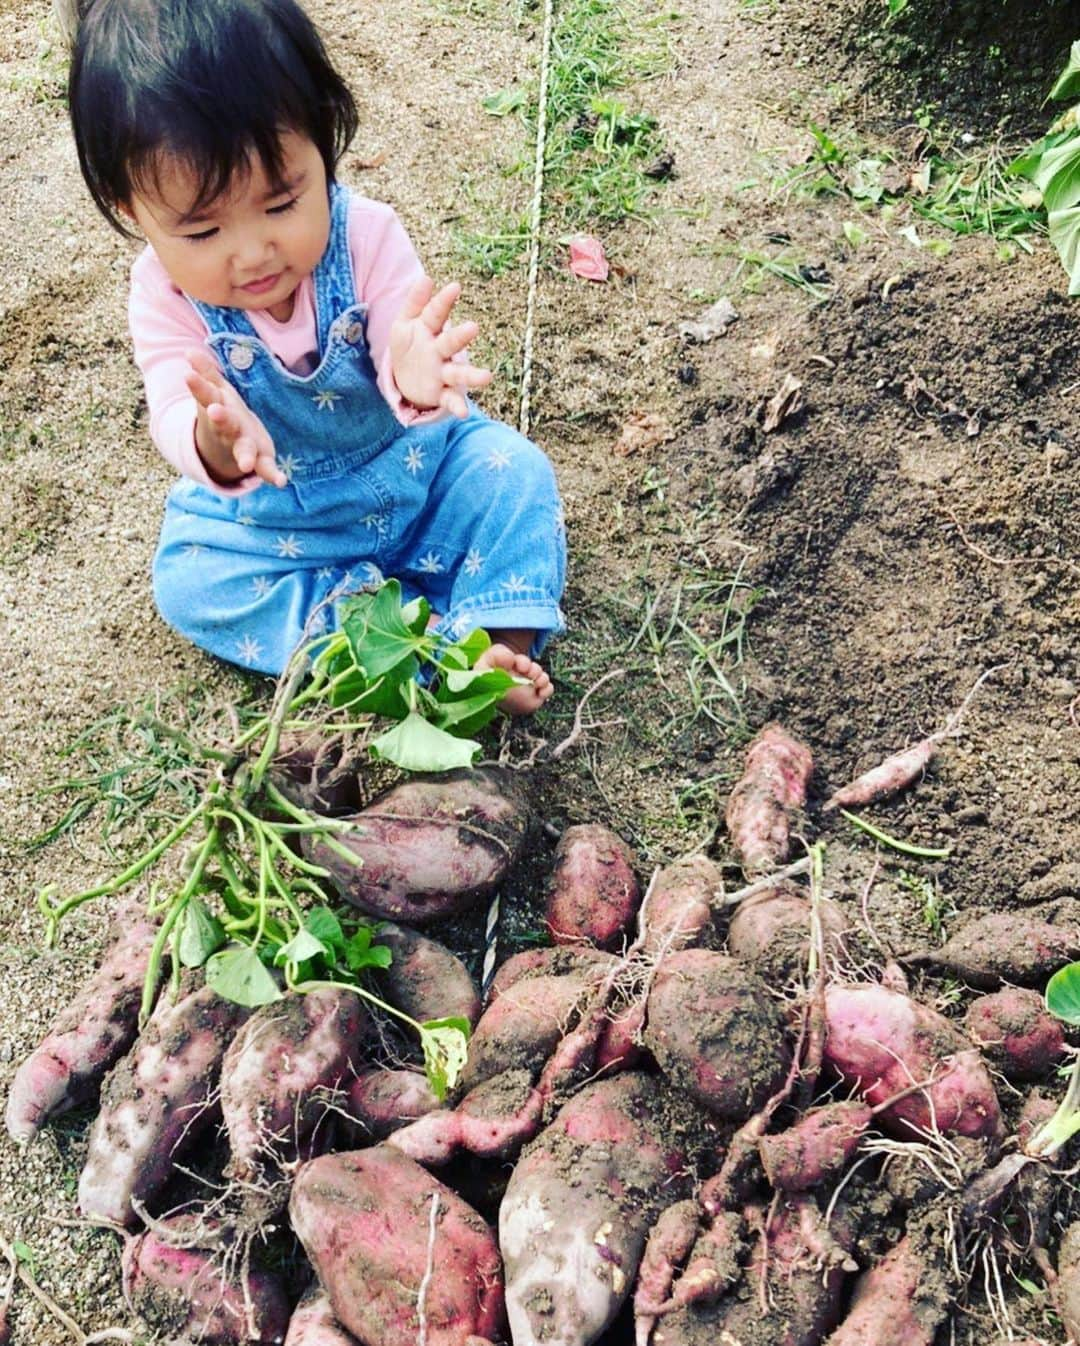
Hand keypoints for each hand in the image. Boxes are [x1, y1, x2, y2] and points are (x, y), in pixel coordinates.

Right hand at [185, 348, 286, 487]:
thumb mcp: (215, 395)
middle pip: (224, 424)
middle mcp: (229, 430)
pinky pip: (265, 468)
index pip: (207, 396)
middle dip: (220, 418)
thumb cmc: (224, 415)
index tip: (188, 376)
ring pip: (242, 449)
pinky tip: (281, 482)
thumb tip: (189, 351)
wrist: (224, 449)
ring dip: (244, 457)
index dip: (199, 387)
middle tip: (214, 411)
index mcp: (219, 410)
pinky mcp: (259, 458)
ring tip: (246, 465)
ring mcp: (243, 445)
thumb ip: (205, 375)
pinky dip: (272, 475)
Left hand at [389, 278, 492, 416]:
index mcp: (429, 331)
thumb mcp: (405, 323)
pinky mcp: (440, 394)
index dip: (443, 302)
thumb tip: (426, 278)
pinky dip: (457, 406)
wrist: (405, 379)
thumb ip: (415, 302)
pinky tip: (464, 412)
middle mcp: (440, 351)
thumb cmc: (409, 345)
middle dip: (460, 337)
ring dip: (471, 375)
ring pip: (458, 373)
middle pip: (450, 343)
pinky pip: (450, 400)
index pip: (436, 314)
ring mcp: (442, 373)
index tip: (455, 287)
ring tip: (487, 377)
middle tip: (473, 328)